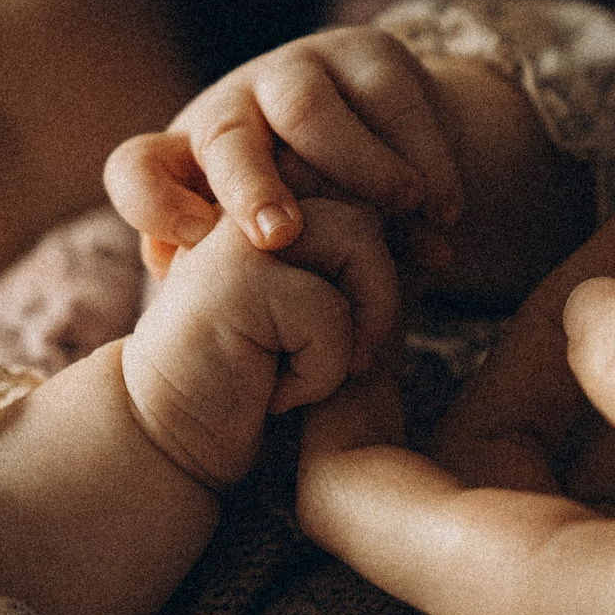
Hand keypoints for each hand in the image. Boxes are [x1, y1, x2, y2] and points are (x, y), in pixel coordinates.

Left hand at [107, 26, 465, 263]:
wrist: (394, 166)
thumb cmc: (317, 232)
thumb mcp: (277, 262)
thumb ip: (252, 288)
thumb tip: (227, 318)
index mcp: (190, 165)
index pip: (138, 170)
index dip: (154, 205)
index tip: (190, 244)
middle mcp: (231, 110)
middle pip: (222, 137)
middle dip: (249, 188)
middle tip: (282, 238)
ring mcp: (293, 73)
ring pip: (308, 110)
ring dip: (361, 168)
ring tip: (408, 211)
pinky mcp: (362, 54)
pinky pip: (387, 96)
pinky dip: (423, 155)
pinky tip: (444, 206)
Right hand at [121, 197, 397, 487]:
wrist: (175, 434)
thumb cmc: (257, 371)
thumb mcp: (326, 306)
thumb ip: (368, 264)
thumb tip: (439, 245)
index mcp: (265, 184)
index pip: (364, 180)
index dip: (400, 235)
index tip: (408, 283)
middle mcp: (245, 191)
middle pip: (370, 202)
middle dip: (382, 287)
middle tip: (351, 349)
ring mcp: (236, 232)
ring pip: (360, 240)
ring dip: (362, 321)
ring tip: (312, 362)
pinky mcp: (233, 281)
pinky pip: (330, 313)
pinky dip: (320, 370)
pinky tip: (273, 391)